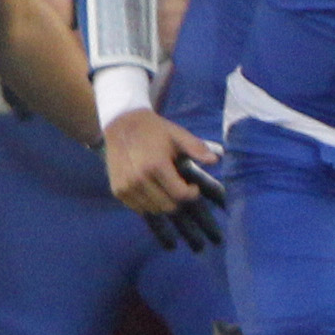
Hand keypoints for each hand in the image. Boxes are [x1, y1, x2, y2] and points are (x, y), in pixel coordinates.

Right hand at [105, 108, 227, 248]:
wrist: (122, 124)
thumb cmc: (154, 130)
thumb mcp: (177, 135)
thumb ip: (196, 148)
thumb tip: (215, 160)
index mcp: (156, 165)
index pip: (180, 194)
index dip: (192, 194)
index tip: (194, 188)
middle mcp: (139, 179)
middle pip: (167, 206)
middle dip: (178, 200)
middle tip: (180, 188)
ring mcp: (126, 187)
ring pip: (153, 209)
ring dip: (163, 203)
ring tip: (166, 188)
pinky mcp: (118, 191)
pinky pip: (139, 208)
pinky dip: (148, 203)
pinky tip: (152, 189)